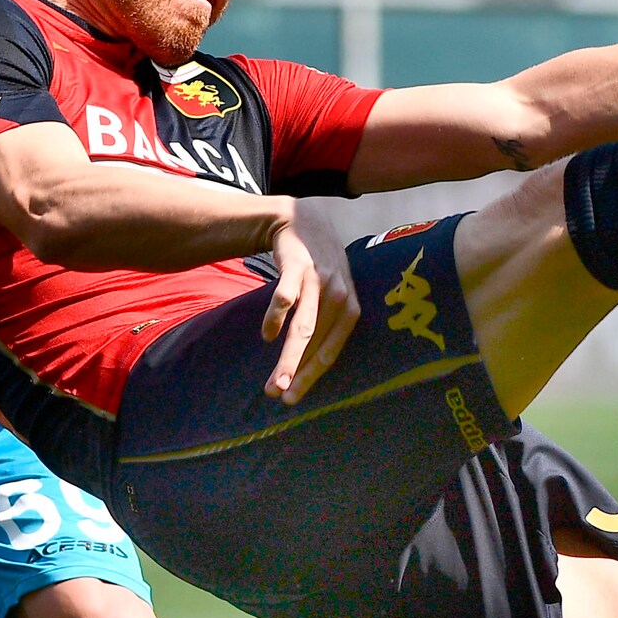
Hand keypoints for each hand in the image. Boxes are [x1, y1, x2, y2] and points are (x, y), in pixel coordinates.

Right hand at [260, 200, 359, 405]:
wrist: (302, 220)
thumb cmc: (317, 268)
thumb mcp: (331, 294)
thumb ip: (323, 325)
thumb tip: (306, 368)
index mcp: (349, 307)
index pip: (332, 349)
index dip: (313, 375)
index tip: (294, 398)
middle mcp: (338, 295)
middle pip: (318, 342)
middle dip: (299, 373)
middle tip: (281, 397)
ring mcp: (318, 280)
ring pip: (304, 326)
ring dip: (289, 357)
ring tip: (274, 381)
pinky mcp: (297, 266)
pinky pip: (286, 296)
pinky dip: (277, 317)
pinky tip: (267, 335)